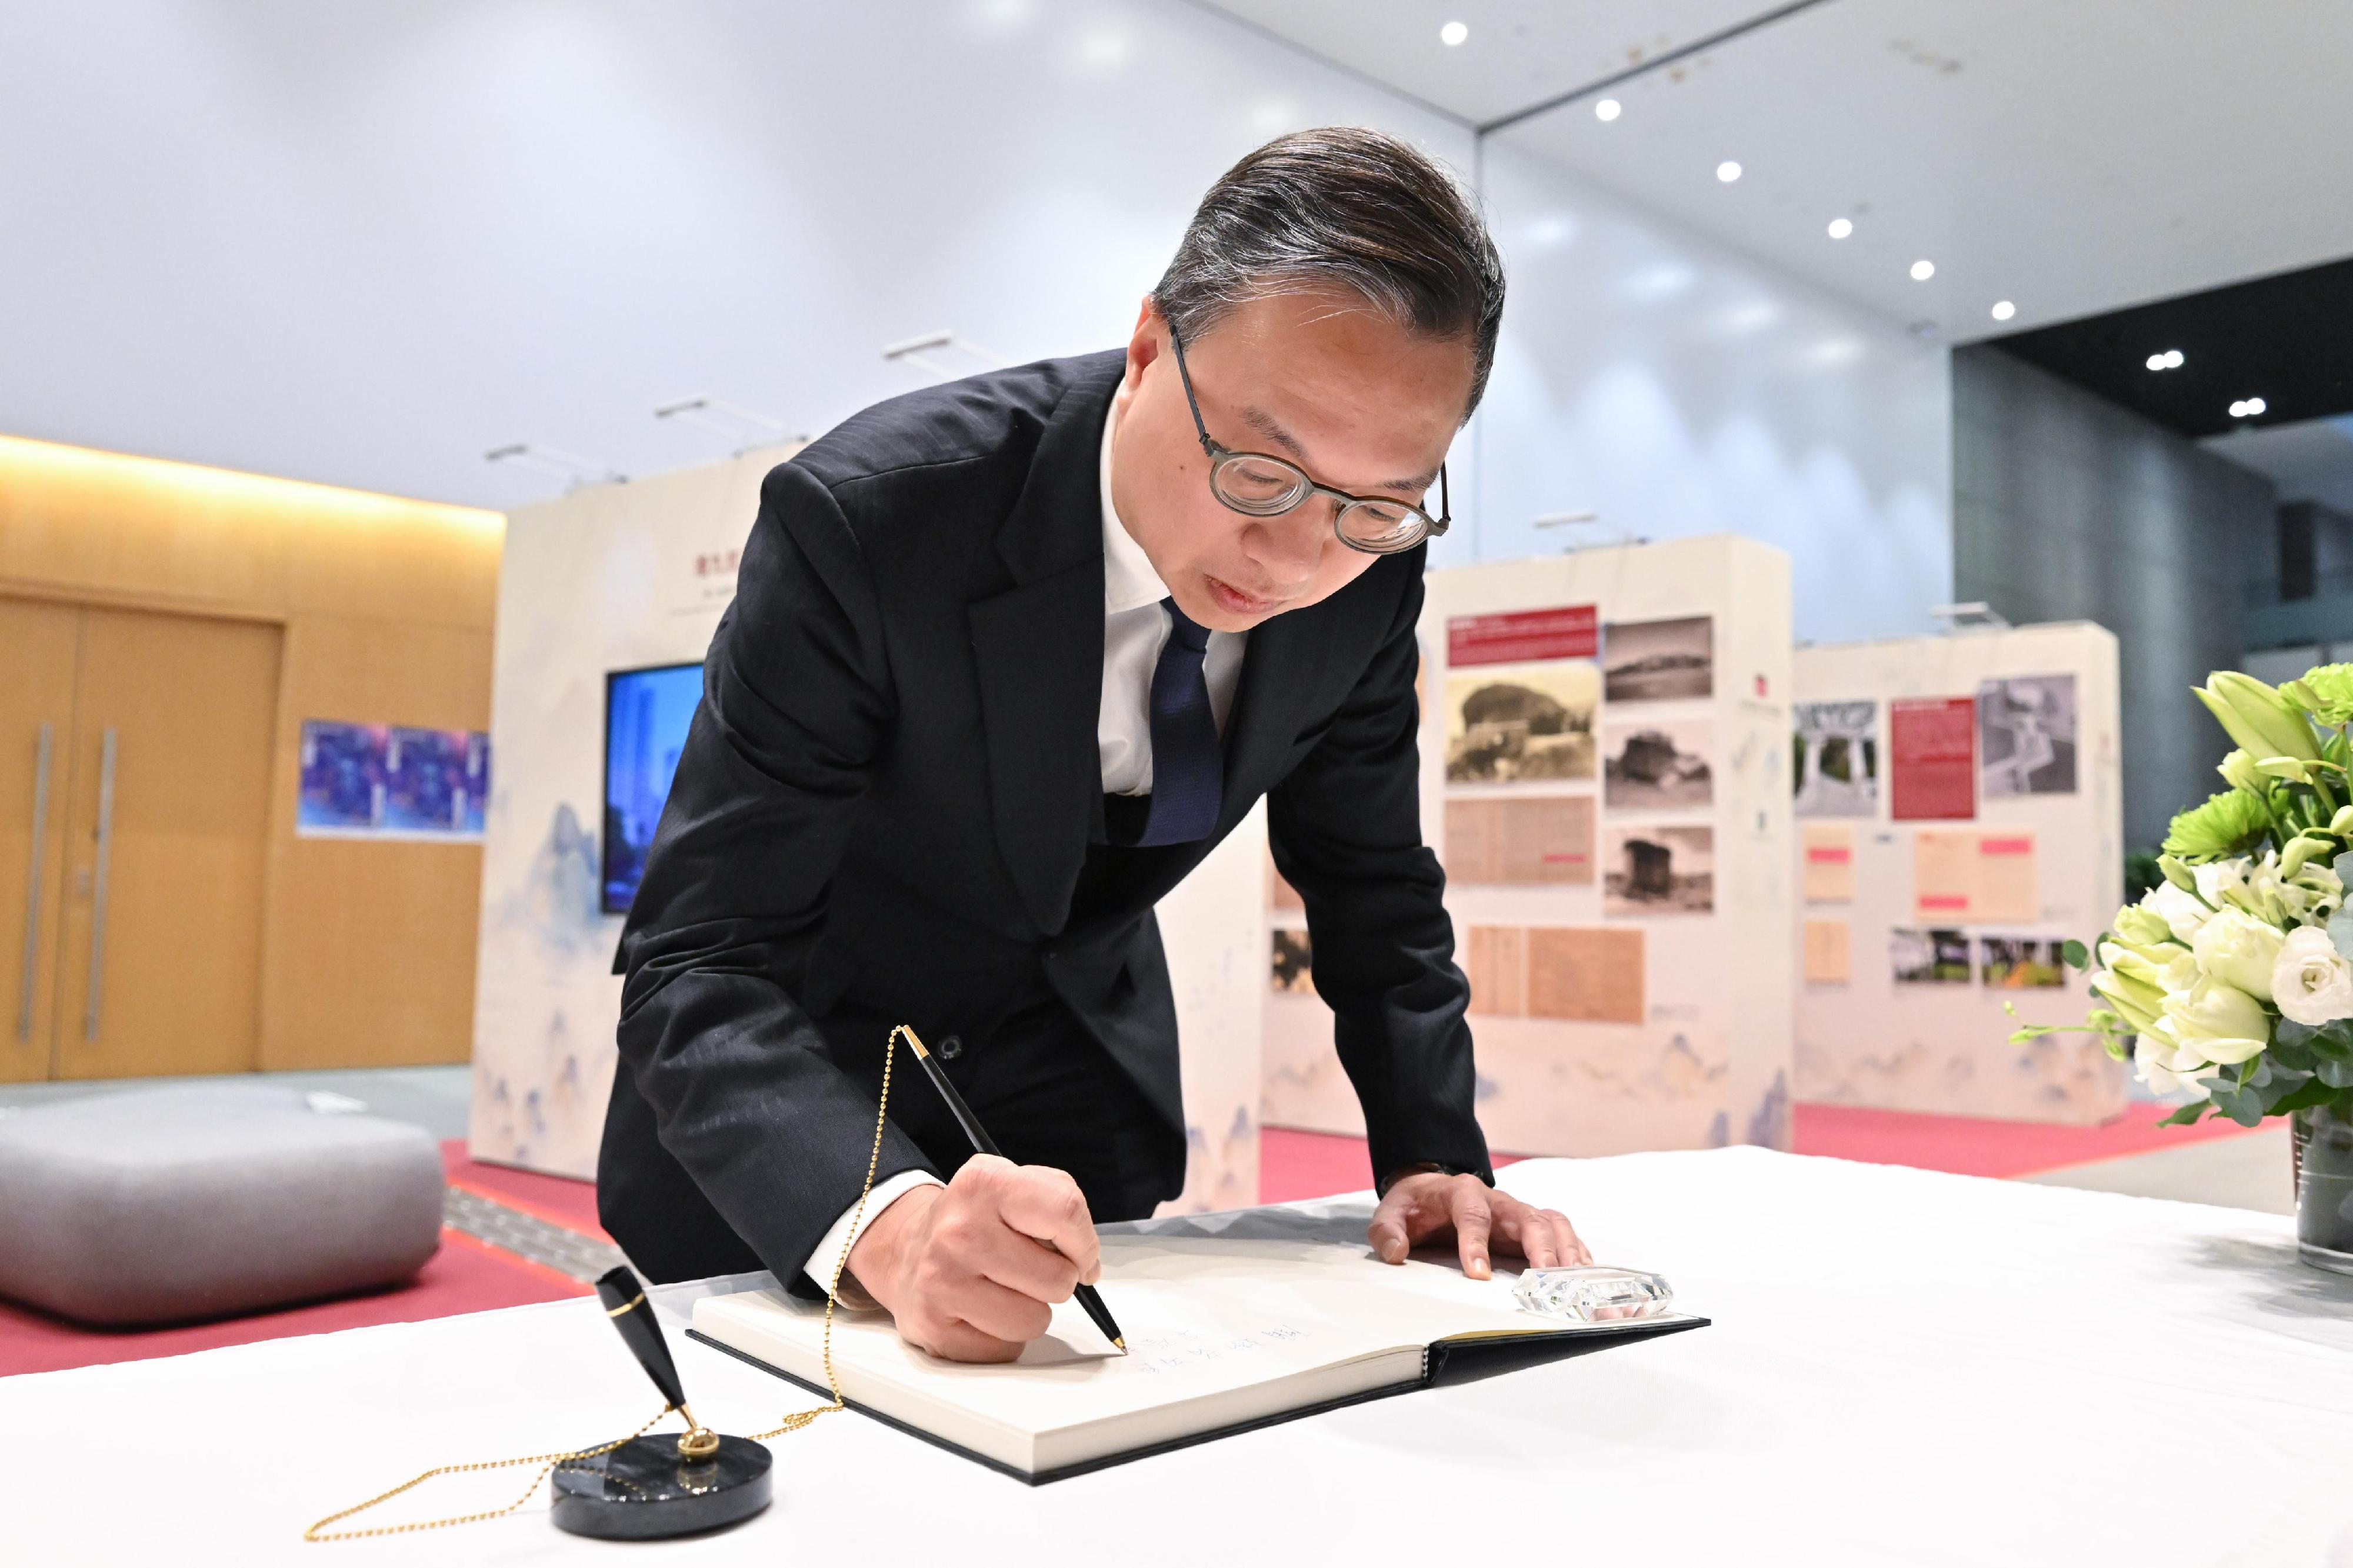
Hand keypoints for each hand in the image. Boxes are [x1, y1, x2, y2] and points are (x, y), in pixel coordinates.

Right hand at [843, 1155, 1100, 1362]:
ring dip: (1030, 1311)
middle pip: (1057, 1278)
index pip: (1066, 1211)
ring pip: (1035, 1321)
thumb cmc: (972, 1222)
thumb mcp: (1011, 1184)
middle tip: (1028, 1268)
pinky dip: (1004, 1336)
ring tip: (1003, 1290)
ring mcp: (943, 1281)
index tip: (1079, 1254)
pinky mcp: (935, 1328)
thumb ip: (1059, 1205)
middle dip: (1056, 1279)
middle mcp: (959, 1231)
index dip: (1085, 1242)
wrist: (904, 1250)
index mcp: (985, 1184)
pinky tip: (981, 1311)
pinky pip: (1006, 1349)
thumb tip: (1088, 1265)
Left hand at [1367, 1171, 1589, 1279]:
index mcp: (1461, 1192)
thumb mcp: (1391, 1213)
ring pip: (1551, 1222)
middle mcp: (1497, 1199)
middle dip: (1539, 1247)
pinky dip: (1574, 1250)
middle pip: (1526, 1216)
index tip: (1478, 1274)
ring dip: (1565, 1249)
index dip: (1476, 1243)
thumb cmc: (1415, 1206)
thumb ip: (1388, 1230)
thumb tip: (1396, 1251)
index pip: (1473, 1214)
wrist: (1429, 1190)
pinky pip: (1560, 1231)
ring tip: (1576, 1280)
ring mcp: (1517, 1211)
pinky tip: (1583, 1274)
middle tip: (1547, 1278)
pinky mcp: (1530, 1224)